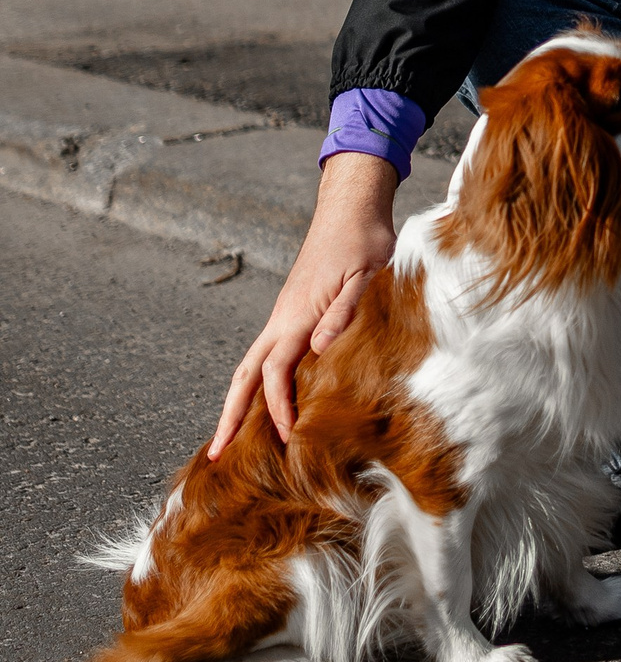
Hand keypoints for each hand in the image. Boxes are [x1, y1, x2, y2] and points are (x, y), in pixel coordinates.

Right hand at [207, 152, 398, 455]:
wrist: (353, 206)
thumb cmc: (364, 239)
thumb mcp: (366, 275)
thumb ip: (344, 311)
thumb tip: (319, 350)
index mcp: (297, 315)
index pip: (276, 372)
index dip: (276, 407)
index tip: (284, 437)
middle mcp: (282, 319)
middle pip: (246, 375)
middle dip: (229, 415)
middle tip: (214, 455)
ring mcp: (285, 316)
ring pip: (252, 366)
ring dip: (239, 401)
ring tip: (229, 437)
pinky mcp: (294, 312)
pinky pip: (268, 355)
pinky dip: (258, 382)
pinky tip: (266, 399)